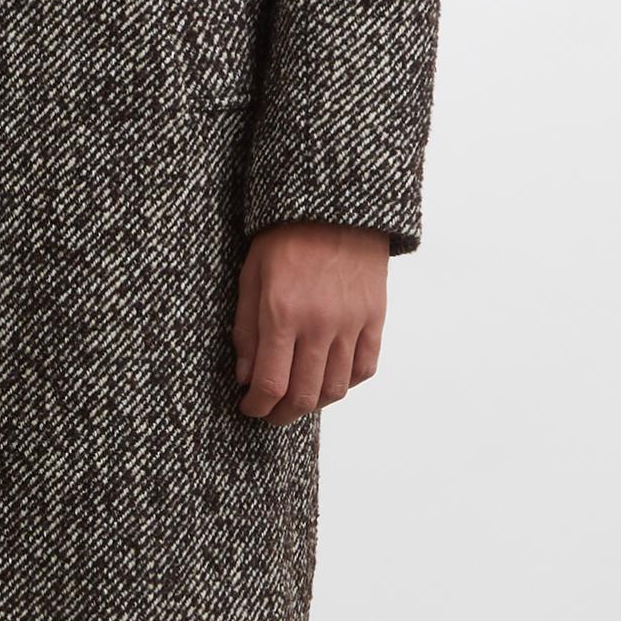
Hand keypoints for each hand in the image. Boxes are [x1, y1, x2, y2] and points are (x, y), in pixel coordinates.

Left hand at [232, 222, 387, 422]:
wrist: (336, 205)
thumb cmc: (286, 236)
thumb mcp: (252, 276)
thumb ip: (247, 330)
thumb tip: (246, 378)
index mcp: (282, 312)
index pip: (271, 384)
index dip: (257, 407)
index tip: (249, 408)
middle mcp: (319, 323)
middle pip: (304, 395)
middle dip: (281, 414)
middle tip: (270, 414)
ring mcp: (351, 323)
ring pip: (336, 389)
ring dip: (313, 404)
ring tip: (298, 401)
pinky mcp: (374, 318)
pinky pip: (364, 369)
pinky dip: (346, 384)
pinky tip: (329, 381)